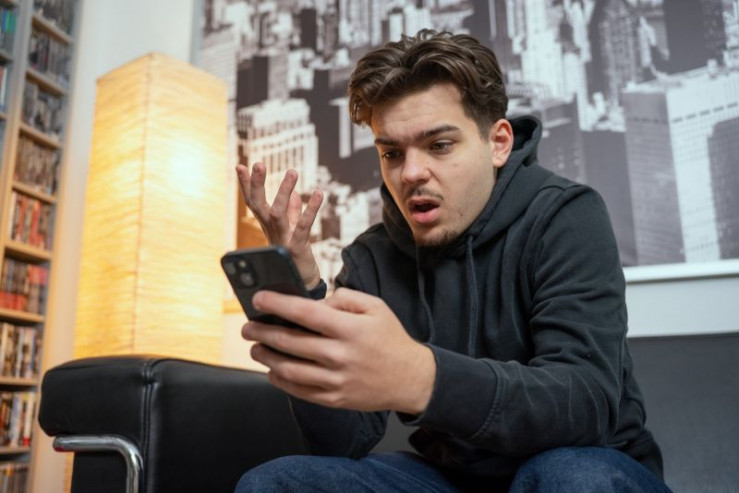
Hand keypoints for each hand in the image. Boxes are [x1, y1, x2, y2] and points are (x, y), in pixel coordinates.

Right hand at [236, 162, 323, 288]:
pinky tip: (318, 193)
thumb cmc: (295, 256)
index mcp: (268, 226)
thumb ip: (294, 213)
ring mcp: (282, 239)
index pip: (253, 202)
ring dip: (284, 192)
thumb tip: (296, 195)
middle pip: (258, 205)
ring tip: (293, 171)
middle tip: (258, 164)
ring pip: (277, 213)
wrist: (302, 284)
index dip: (246, 185)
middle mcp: (271, 231)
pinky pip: (303, 226)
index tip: (240, 165)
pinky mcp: (297, 247)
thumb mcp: (293, 231)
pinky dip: (311, 209)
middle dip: (256, 184)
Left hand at [241, 288, 435, 414]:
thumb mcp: (375, 307)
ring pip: (288, 369)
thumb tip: (315, 303)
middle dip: (262, 332)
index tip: (258, 299)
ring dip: (266, 356)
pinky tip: (272, 370)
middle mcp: (341, 355)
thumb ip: (344, 298)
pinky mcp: (334, 399)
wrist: (411, 378)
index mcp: (350, 329)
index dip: (277, 304)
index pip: (305, 312)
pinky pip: (298, 391)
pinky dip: (280, 380)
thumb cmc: (390, 338)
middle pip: (290, 342)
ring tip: (255, 347)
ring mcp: (336, 381)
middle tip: (248, 326)